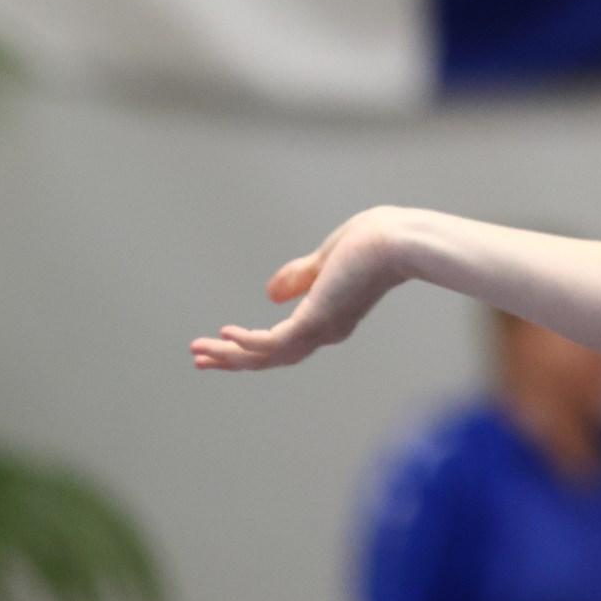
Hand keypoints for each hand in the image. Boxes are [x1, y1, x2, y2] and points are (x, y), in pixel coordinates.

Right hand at [189, 207, 416, 372]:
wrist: (403, 240)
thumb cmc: (376, 242)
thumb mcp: (327, 259)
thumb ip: (301, 277)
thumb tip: (269, 295)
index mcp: (331, 317)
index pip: (285, 341)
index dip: (252, 346)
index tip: (222, 341)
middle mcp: (326, 330)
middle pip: (270, 357)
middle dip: (233, 360)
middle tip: (199, 360)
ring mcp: (321, 328)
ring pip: (267, 356)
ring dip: (230, 357)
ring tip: (198, 353)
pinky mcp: (317, 320)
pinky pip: (273, 342)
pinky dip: (247, 343)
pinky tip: (224, 335)